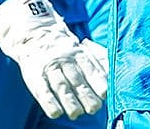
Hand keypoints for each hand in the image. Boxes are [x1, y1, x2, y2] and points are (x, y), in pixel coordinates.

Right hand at [0, 0, 106, 119]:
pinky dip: (50, 103)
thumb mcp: (84, 49)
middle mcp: (65, 60)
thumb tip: (115, 73)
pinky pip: (43, 91)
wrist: (35, 35)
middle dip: (86, 94)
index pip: (91, 69)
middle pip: (77, 79)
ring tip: (76, 113)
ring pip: (61, 86)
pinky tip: (56, 113)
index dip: (98, 82)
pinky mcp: (35, 76)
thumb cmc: (67, 50)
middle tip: (94, 108)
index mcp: (80, 54)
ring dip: (69, 101)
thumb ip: (100, 60)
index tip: (105, 94)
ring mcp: (50, 68)